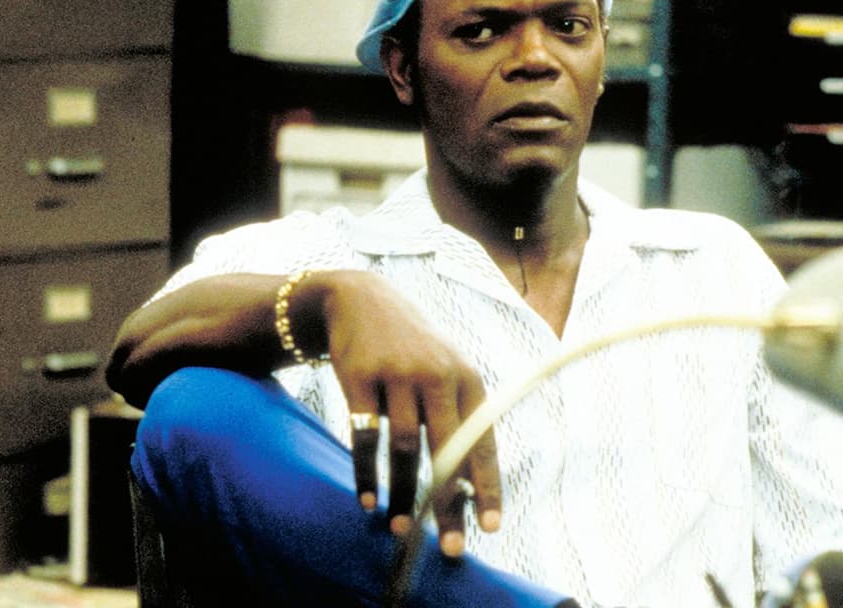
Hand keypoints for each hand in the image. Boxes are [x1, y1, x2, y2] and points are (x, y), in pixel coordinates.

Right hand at [316, 270, 501, 554]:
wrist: (359, 300)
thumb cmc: (410, 349)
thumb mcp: (444, 371)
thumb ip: (456, 420)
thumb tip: (464, 489)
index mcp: (467, 378)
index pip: (482, 442)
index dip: (486, 487)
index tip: (489, 528)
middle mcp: (436, 375)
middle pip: (445, 451)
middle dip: (448, 504)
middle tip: (451, 547)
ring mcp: (396, 374)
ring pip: (403, 449)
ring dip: (402, 494)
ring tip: (400, 527)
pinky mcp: (358, 376)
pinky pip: (365, 436)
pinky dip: (366, 473)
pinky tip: (367, 498)